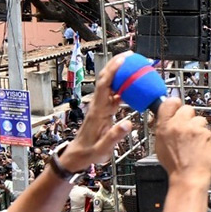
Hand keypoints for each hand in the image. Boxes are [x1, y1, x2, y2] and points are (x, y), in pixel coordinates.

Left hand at [58, 56, 133, 171]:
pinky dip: (122, 87)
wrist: (77, 156)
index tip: (124, 59)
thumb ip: (114, 136)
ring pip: (110, 85)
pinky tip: (131, 85)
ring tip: (133, 65)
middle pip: (106, 79)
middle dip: (116, 65)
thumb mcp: (102, 149)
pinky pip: (114, 95)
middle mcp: (98, 106)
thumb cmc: (88, 153)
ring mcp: (100, 107)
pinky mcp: (104, 111)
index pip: (105, 86)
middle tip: (131, 55)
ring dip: (120, 73)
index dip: (114, 71)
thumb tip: (128, 124)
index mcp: (97, 112)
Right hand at [155, 98, 210, 186]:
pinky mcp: (206, 134)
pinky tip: (201, 147)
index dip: (175, 104)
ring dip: (199, 128)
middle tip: (189, 129)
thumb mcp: (160, 145)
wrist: (189, 177)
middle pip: (187, 108)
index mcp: (164, 127)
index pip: (169, 102)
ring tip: (195, 142)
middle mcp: (178, 125)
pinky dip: (206, 137)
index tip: (177, 107)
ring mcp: (193, 129)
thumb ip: (165, 128)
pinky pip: (207, 130)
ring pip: (200, 119)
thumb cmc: (175, 166)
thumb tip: (169, 118)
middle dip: (189, 117)